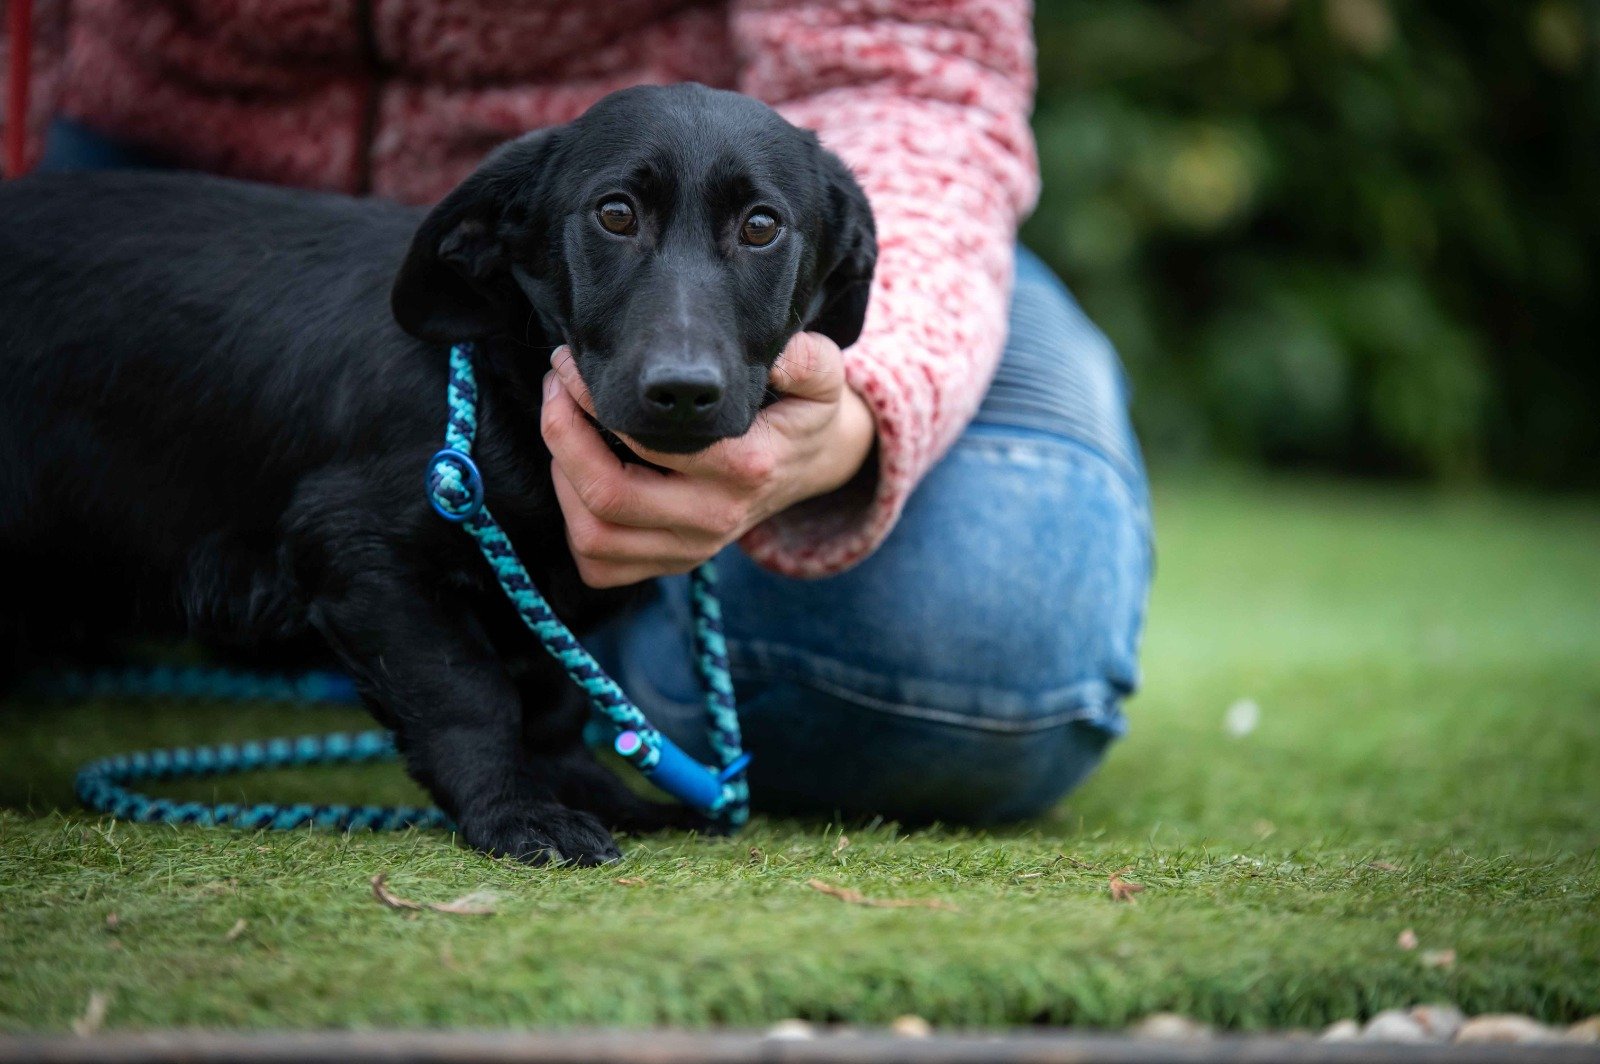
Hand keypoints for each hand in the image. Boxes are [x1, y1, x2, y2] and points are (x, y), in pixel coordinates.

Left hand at [541, 333, 875, 587]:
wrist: (811, 465)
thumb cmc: (802, 412)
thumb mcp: (820, 377)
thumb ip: (803, 360)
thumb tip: (773, 355)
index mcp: (746, 468)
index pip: (649, 441)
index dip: (595, 400)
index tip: (575, 363)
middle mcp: (714, 518)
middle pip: (608, 495)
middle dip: (562, 435)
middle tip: (557, 386)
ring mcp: (691, 549)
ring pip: (593, 537)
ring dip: (562, 478)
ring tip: (563, 426)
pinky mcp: (671, 565)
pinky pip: (599, 565)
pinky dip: (574, 524)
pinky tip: (578, 478)